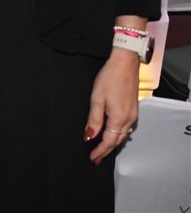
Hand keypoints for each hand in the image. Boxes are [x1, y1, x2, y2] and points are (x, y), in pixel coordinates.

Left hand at [84, 48, 139, 164]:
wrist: (125, 64)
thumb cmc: (110, 78)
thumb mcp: (97, 98)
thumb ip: (94, 119)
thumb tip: (89, 136)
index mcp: (119, 118)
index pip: (108, 141)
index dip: (100, 151)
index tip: (92, 158)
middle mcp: (129, 119)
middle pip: (117, 141)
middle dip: (106, 151)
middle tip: (96, 159)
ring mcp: (133, 115)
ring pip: (122, 135)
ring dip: (112, 144)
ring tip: (102, 150)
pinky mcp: (134, 110)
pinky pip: (126, 128)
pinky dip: (118, 135)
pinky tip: (112, 135)